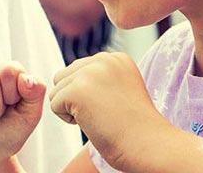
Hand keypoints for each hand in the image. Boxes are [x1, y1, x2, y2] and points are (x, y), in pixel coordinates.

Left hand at [48, 53, 173, 171]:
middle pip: (63, 77)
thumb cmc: (134, 128)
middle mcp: (104, 58)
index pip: (79, 70)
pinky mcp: (77, 90)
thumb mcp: (120, 90)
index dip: (89, 96)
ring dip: (71, 110)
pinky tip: (94, 123)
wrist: (148, 145)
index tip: (114, 107)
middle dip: (76, 100)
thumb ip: (98, 77)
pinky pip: (54, 105)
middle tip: (105, 113)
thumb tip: (62, 76)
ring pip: (56, 91)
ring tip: (100, 117)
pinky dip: (68, 120)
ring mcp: (90, 73)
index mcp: (116, 58)